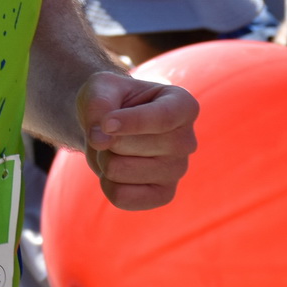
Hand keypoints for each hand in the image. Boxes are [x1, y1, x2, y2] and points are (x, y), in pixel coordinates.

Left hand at [76, 71, 197, 210]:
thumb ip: (99, 105)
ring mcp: (178, 171)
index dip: (131, 122)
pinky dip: (105, 184)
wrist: (111, 126)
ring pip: (118, 170)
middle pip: (129, 145)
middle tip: (111, 131)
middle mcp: (187, 140)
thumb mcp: (101, 88)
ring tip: (115, 149)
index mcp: (183, 105)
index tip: (105, 123)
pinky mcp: (164, 195)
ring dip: (103, 159)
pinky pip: (121, 197)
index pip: (163, 117)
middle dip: (106, 138)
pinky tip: (117, 171)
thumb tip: (100, 141)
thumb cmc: (112, 100)